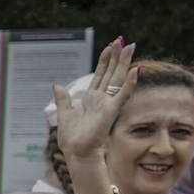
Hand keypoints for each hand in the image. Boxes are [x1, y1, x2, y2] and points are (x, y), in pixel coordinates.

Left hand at [55, 38, 136, 159]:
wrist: (76, 153)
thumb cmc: (71, 139)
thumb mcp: (63, 114)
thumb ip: (63, 100)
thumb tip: (57, 85)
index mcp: (91, 99)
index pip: (100, 75)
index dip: (105, 61)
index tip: (110, 46)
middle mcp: (102, 99)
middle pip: (112, 73)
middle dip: (117, 56)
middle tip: (123, 40)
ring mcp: (108, 104)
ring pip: (118, 79)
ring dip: (125, 63)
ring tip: (130, 47)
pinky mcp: (111, 111)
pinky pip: (122, 95)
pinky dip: (129, 83)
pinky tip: (136, 70)